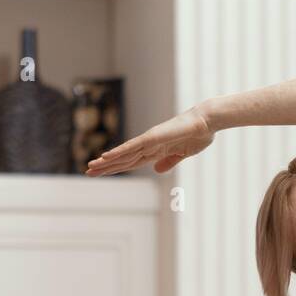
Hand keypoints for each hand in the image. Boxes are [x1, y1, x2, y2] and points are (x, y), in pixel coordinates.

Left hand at [84, 106, 214, 176]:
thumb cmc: (198, 135)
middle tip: (88, 172)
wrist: (207, 122)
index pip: (131, 162)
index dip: (117, 168)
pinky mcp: (153, 137)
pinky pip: (133, 147)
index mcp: (155, 150)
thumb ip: (169, 161)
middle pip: (123, 158)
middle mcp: (148, 144)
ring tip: (91, 166)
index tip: (103, 173)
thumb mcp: (182, 154)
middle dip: (106, 166)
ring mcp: (149, 140)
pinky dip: (119, 152)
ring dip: (107, 160)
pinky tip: (106, 157)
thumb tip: (156, 170)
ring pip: (124, 153)